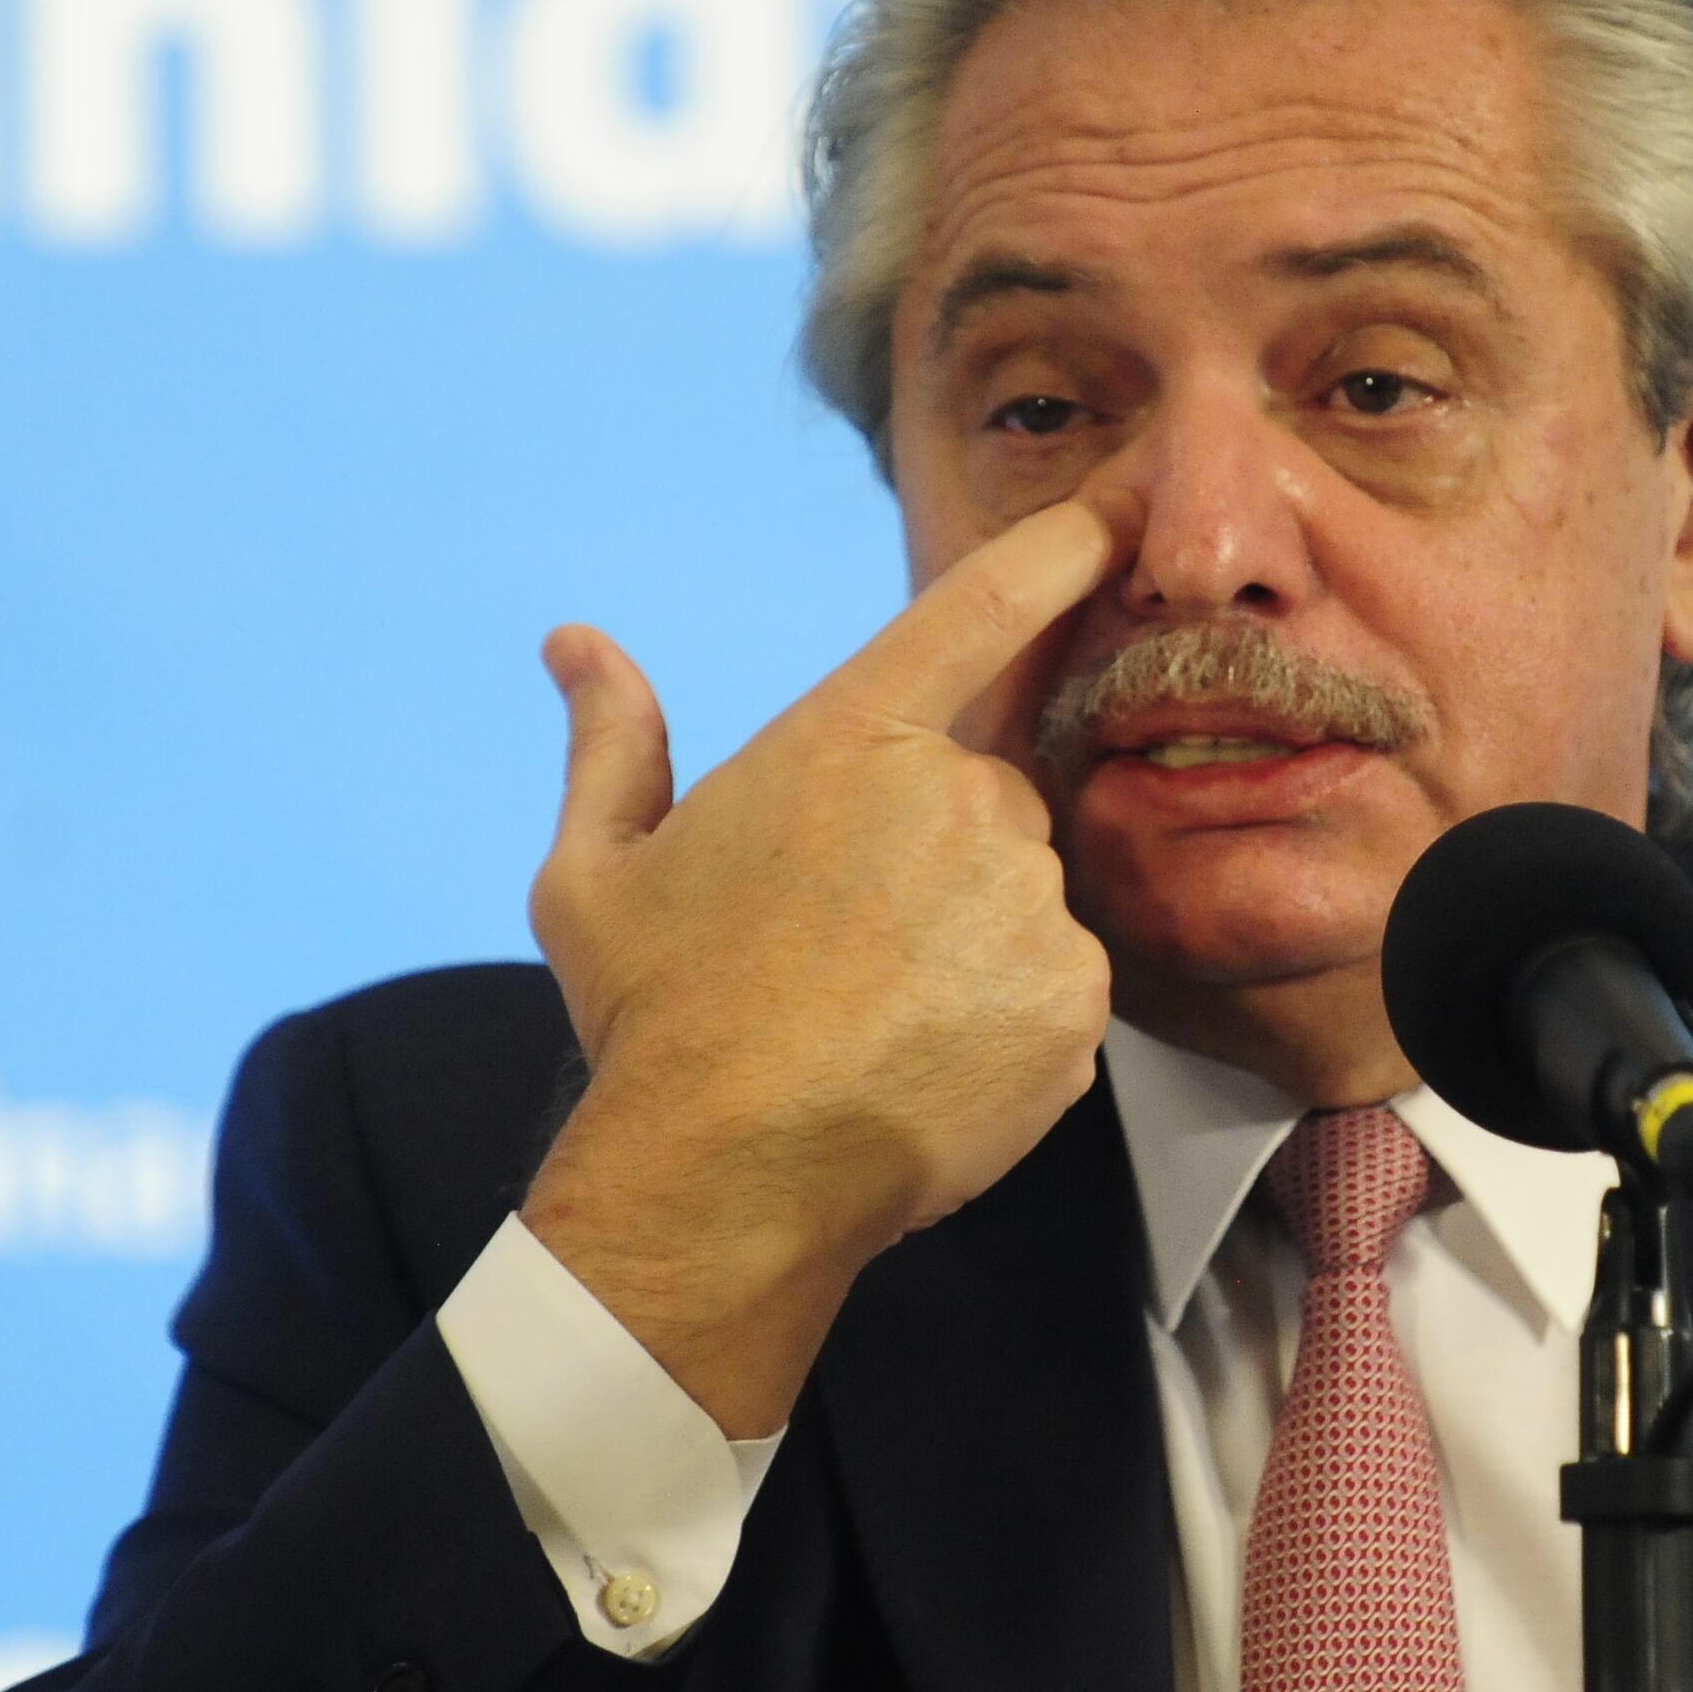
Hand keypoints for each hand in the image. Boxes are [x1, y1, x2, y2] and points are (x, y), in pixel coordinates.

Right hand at [518, 498, 1124, 1433]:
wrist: (726, 1175)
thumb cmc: (657, 1018)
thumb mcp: (596, 872)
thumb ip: (610, 742)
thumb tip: (577, 644)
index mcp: (848, 739)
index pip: (983, 609)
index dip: (1060, 549)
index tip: (1115, 516)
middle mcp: (956, 797)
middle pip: (986, 793)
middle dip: (936, 852)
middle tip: (850, 944)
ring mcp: (1027, 897)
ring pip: (1023, 895)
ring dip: (971, 939)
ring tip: (879, 1017)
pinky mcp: (1074, 997)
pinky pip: (1056, 988)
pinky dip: (1008, 1021)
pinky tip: (927, 1063)